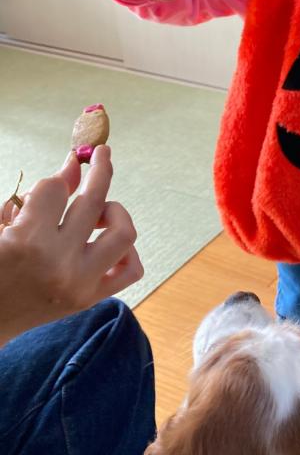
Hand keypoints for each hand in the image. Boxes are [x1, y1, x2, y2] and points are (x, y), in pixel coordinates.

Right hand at [0, 146, 142, 344]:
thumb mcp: (1, 225)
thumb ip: (38, 195)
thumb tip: (75, 164)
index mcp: (27, 242)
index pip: (56, 189)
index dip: (57, 180)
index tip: (63, 173)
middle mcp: (60, 263)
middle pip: (95, 200)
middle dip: (100, 169)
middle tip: (101, 154)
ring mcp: (80, 284)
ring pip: (124, 232)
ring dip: (114, 213)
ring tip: (95, 215)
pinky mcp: (90, 300)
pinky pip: (131, 270)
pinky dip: (126, 251)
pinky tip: (105, 243)